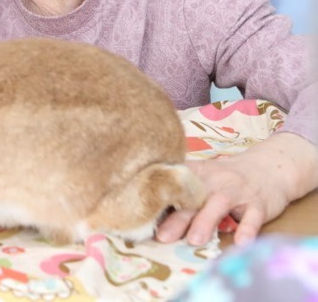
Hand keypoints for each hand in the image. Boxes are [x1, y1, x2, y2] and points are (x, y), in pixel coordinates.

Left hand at [156, 132, 317, 245]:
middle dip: (178, 218)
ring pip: (219, 205)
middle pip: (193, 199)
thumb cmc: (226, 178)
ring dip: (206, 222)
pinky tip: (241, 243)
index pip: (175, 187)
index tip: (143, 214)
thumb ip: (180, 189)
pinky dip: (248, 230)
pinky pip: (253, 218)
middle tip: (163, 236)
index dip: (160, 200)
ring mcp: (237, 192)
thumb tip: (146, 207)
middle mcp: (214, 181)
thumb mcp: (203, 176)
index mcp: (196, 175)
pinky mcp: (259, 204)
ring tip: (194, 240)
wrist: (269, 167)